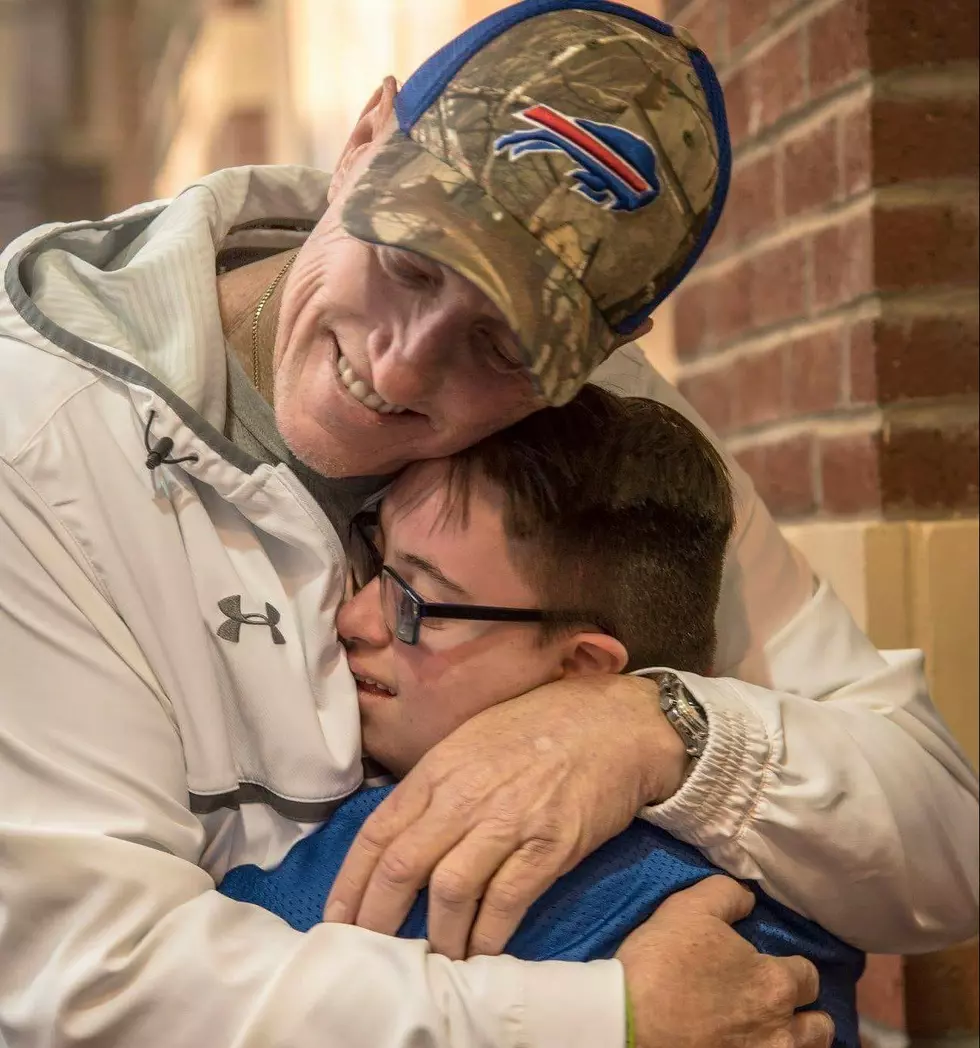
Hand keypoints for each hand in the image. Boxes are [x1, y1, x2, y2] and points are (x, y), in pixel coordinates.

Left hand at [324, 674, 687, 958]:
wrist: (613, 723)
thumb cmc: (541, 727)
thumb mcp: (474, 741)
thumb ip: (438, 786)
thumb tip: (404, 836)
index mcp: (439, 768)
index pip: (376, 832)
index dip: (350, 882)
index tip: (336, 919)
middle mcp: (464, 795)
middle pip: (401, 867)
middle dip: (377, 920)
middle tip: (369, 955)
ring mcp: (507, 821)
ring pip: (449, 891)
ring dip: (437, 936)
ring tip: (434, 960)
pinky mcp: (549, 845)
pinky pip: (505, 902)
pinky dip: (487, 935)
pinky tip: (480, 951)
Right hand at [619, 877, 833, 1047]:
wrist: (629, 1022)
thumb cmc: (664, 961)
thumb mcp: (691, 908)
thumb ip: (728, 894)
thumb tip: (749, 900)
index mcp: (775, 983)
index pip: (808, 975)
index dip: (791, 968)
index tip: (772, 966)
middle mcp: (781, 1031)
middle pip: (820, 1028)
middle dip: (807, 1015)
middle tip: (780, 1007)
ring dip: (796, 1043)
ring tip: (771, 1035)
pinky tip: (745, 1047)